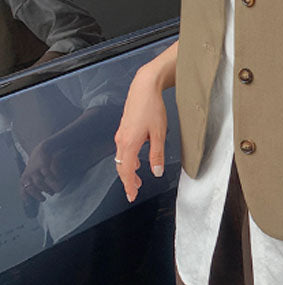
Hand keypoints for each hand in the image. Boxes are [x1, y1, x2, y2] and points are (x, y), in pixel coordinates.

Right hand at [114, 65, 167, 201]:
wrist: (144, 88)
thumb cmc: (152, 108)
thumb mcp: (159, 133)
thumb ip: (157, 154)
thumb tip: (156, 171)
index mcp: (129, 143)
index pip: (126, 171)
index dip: (128, 185)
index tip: (131, 195)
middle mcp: (121, 140)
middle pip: (121, 166)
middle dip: (127, 180)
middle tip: (134, 191)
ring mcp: (121, 134)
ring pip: (121, 158)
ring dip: (127, 170)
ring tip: (136, 179)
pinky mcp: (124, 128)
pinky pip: (123, 149)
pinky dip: (127, 159)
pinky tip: (136, 160)